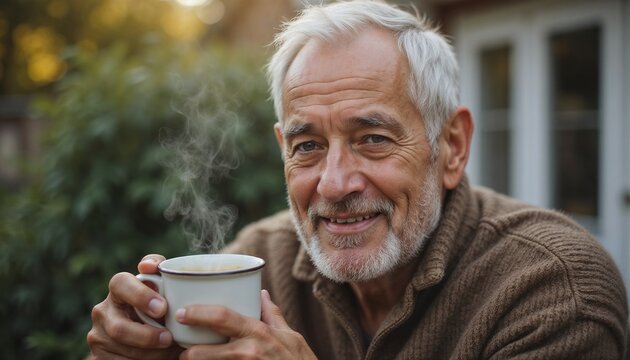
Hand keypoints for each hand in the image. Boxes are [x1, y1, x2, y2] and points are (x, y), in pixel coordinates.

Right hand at [87, 254, 182, 358]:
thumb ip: (159, 273)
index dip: (140, 295)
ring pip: (123, 350)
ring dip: (151, 353)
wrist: (145, 338)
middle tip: (169, 338)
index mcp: (118, 289)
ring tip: (170, 350)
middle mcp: (103, 311)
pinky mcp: (99, 357)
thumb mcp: (161, 290)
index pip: (120, 283)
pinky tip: (158, 357)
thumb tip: (148, 265)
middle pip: (119, 328)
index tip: (162, 308)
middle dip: (147, 336)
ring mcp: (98, 336)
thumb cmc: (157, 307)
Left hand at [178, 290, 316, 359]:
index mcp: (259, 332)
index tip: (181, 313)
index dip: (198, 314)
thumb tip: (261, 293)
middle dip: (188, 351)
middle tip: (179, 348)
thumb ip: (273, 315)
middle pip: (207, 351)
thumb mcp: (291, 336)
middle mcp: (250, 351)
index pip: (223, 317)